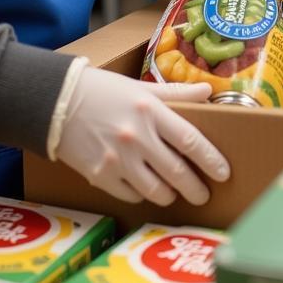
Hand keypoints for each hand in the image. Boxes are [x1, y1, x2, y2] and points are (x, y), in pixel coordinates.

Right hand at [56, 66, 229, 205]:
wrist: (58, 101)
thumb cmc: (103, 91)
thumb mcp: (141, 88)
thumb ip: (176, 93)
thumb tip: (208, 90)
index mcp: (150, 111)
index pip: (190, 140)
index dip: (210, 160)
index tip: (224, 173)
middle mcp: (137, 137)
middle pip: (176, 171)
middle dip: (195, 187)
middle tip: (204, 194)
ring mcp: (117, 159)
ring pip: (155, 190)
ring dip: (170, 194)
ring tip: (175, 193)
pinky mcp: (99, 176)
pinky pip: (131, 194)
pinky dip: (142, 194)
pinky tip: (146, 188)